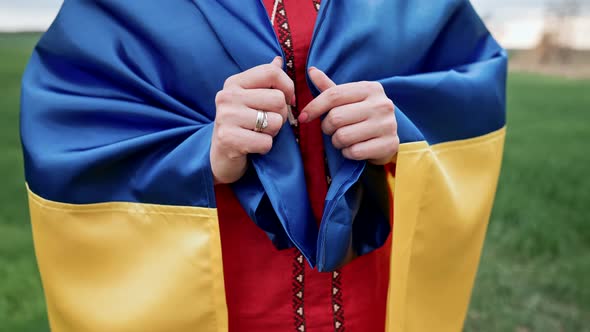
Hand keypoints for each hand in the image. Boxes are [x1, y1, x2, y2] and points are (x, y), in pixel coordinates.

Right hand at [211, 57, 294, 183]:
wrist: (221, 156)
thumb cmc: (242, 125)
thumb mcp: (251, 99)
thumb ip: (265, 80)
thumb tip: (278, 59)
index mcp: (234, 82)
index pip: (272, 72)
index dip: (288, 87)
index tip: (287, 101)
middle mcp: (227, 96)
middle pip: (278, 99)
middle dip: (281, 116)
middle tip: (267, 124)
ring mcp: (225, 117)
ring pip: (275, 122)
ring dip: (272, 133)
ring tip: (258, 134)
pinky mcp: (228, 138)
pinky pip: (266, 142)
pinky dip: (264, 147)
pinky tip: (252, 146)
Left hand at [298, 67, 398, 164]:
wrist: (387, 138)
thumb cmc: (362, 116)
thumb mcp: (348, 99)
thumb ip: (329, 88)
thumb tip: (311, 70)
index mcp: (370, 88)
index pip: (333, 95)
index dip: (314, 107)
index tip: (303, 117)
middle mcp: (382, 104)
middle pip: (336, 118)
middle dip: (327, 127)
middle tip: (332, 130)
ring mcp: (387, 125)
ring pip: (343, 136)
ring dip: (336, 142)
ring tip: (344, 139)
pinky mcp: (389, 144)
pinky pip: (354, 152)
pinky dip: (348, 153)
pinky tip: (354, 148)